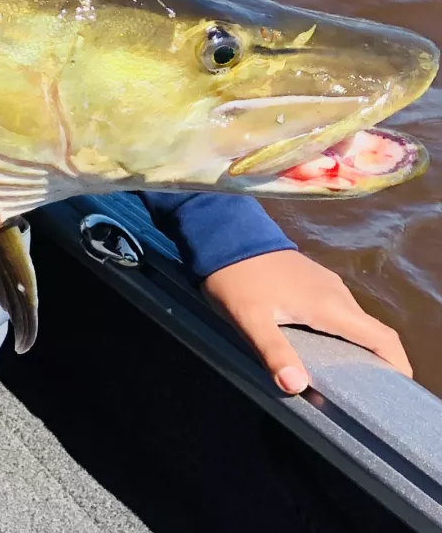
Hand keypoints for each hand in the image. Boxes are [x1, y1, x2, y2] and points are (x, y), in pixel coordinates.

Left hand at [203, 248, 410, 394]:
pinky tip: (322, 347)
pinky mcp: (314, 280)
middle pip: (372, 332)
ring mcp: (327, 284)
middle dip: (378, 361)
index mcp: (330, 306)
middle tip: (368, 391)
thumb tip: (296, 386)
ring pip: (354, 321)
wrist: (224, 233)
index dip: (397, 363)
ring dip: (359, 346)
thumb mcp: (249, 319)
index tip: (398, 387)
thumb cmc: (236, 277)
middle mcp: (337, 294)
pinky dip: (342, 332)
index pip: (382, 337)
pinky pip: (339, 310)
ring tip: (346, 375)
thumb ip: (273, 352)